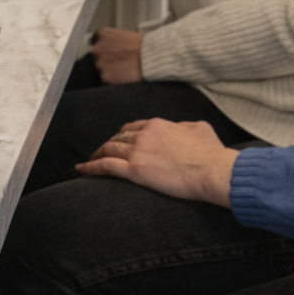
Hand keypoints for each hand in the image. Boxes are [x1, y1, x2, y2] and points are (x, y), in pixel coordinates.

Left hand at [76, 119, 237, 206]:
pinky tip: (81, 170)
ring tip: (88, 162)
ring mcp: (138, 152)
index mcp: (157, 124)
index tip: (119, 140)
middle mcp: (143, 135)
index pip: (132, 126)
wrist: (213, 170)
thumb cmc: (211, 152)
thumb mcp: (200, 128)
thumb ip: (186, 125)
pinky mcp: (135, 170)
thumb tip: (183, 127)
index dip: (123, 134)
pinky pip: (105, 166)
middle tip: (101, 152)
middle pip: (117, 137)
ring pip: (108, 149)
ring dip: (96, 155)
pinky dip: (90, 167)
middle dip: (107, 144)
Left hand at [91, 28, 144, 83]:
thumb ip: (112, 40)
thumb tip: (110, 46)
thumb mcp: (124, 34)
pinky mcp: (105, 76)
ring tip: (124, 68)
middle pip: (97, 56)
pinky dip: (113, 80)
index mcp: (101, 34)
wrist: (150, 57)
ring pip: (101, 69)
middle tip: (120, 61)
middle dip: (106, 59)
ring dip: (109, 70)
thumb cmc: (142, 45)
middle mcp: (97, 48)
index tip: (113, 51)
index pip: (97, 41)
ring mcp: (99, 63)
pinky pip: (107, 79)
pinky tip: (124, 75)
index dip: (106, 47)